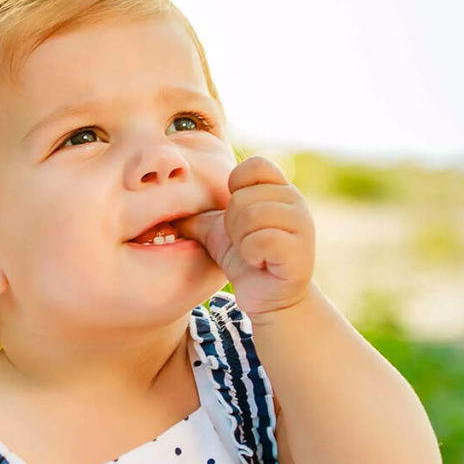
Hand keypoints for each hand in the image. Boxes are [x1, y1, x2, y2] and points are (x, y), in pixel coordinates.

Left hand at [176, 156, 314, 315]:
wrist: (268, 298)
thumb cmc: (244, 258)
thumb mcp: (217, 228)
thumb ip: (199, 210)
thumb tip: (161, 200)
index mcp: (279, 189)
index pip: (255, 165)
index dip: (236, 188)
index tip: (236, 213)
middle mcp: (295, 201)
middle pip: (243, 197)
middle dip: (232, 224)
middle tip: (243, 242)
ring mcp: (302, 226)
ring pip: (251, 217)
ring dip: (241, 241)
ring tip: (251, 252)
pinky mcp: (300, 253)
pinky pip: (262, 241)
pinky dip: (251, 255)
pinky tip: (259, 263)